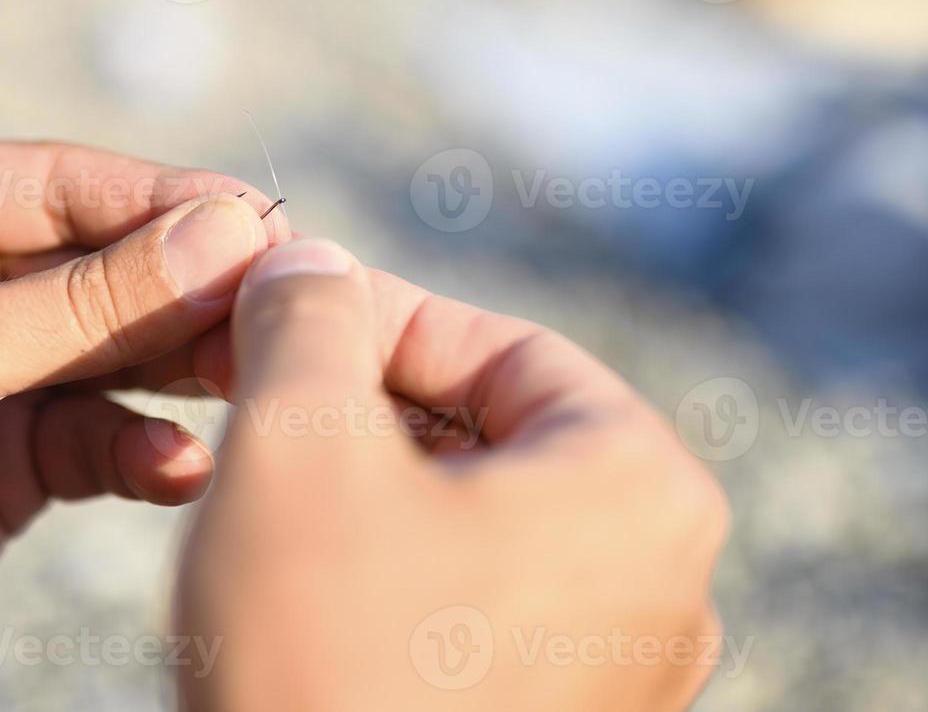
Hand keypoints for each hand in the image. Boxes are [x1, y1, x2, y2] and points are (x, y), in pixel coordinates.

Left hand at [0, 143, 287, 710]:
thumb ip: (82, 303)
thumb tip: (224, 232)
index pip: (71, 186)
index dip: (170, 205)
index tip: (264, 229)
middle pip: (109, 266)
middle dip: (191, 291)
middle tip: (280, 312)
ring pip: (120, 352)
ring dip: (187, 368)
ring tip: (255, 382)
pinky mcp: (9, 459)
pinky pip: (102, 439)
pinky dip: (144, 453)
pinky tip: (178, 471)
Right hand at [176, 239, 729, 710]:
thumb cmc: (323, 654)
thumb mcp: (297, 442)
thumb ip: (308, 317)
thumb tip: (309, 261)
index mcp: (640, 483)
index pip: (498, 345)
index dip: (371, 314)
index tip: (277, 311)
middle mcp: (665, 578)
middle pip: (496, 430)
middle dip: (368, 400)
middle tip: (261, 391)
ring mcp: (622, 665)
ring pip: (481, 514)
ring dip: (374, 477)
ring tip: (274, 479)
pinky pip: (479, 599)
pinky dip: (399, 561)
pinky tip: (314, 576)